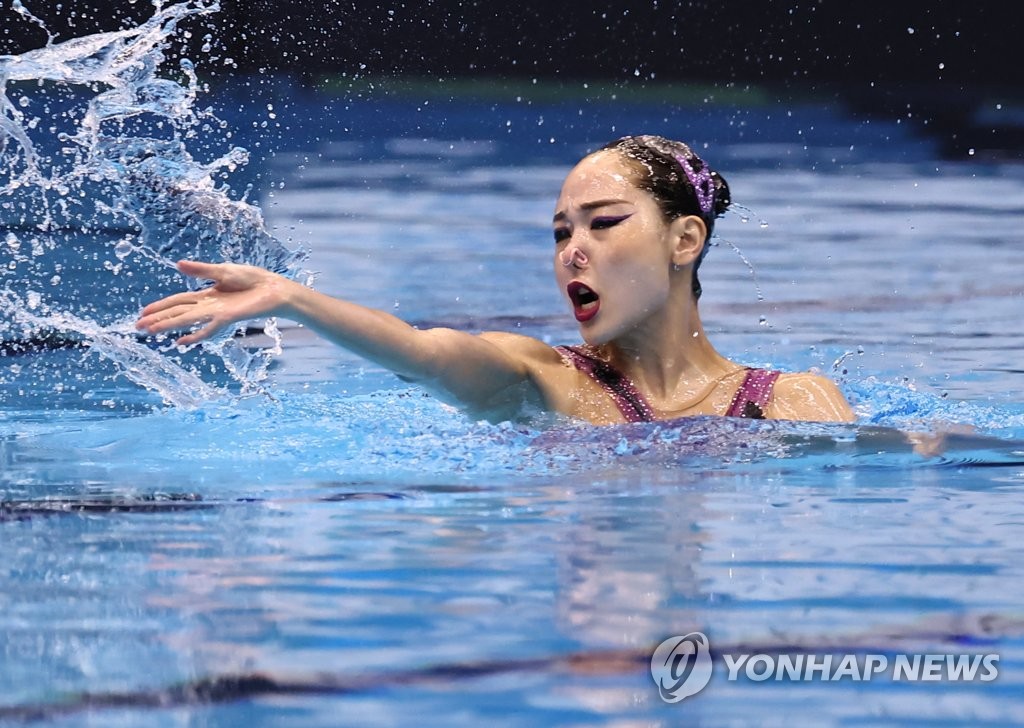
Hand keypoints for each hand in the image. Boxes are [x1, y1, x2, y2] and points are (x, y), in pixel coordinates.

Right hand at [135, 260, 292, 345]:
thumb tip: (178, 265)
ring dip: (168, 326)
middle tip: (138, 327)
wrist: (273, 288)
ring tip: (150, 332)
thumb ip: (201, 270)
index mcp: (206, 294)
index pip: (178, 301)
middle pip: (177, 312)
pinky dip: (195, 336)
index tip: (144, 312)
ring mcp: (216, 313)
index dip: (160, 306)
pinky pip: (208, 329)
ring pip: (186, 320)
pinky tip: (181, 343)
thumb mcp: (224, 270)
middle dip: (158, 319)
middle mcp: (208, 306)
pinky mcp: (227, 318)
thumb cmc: (253, 279)